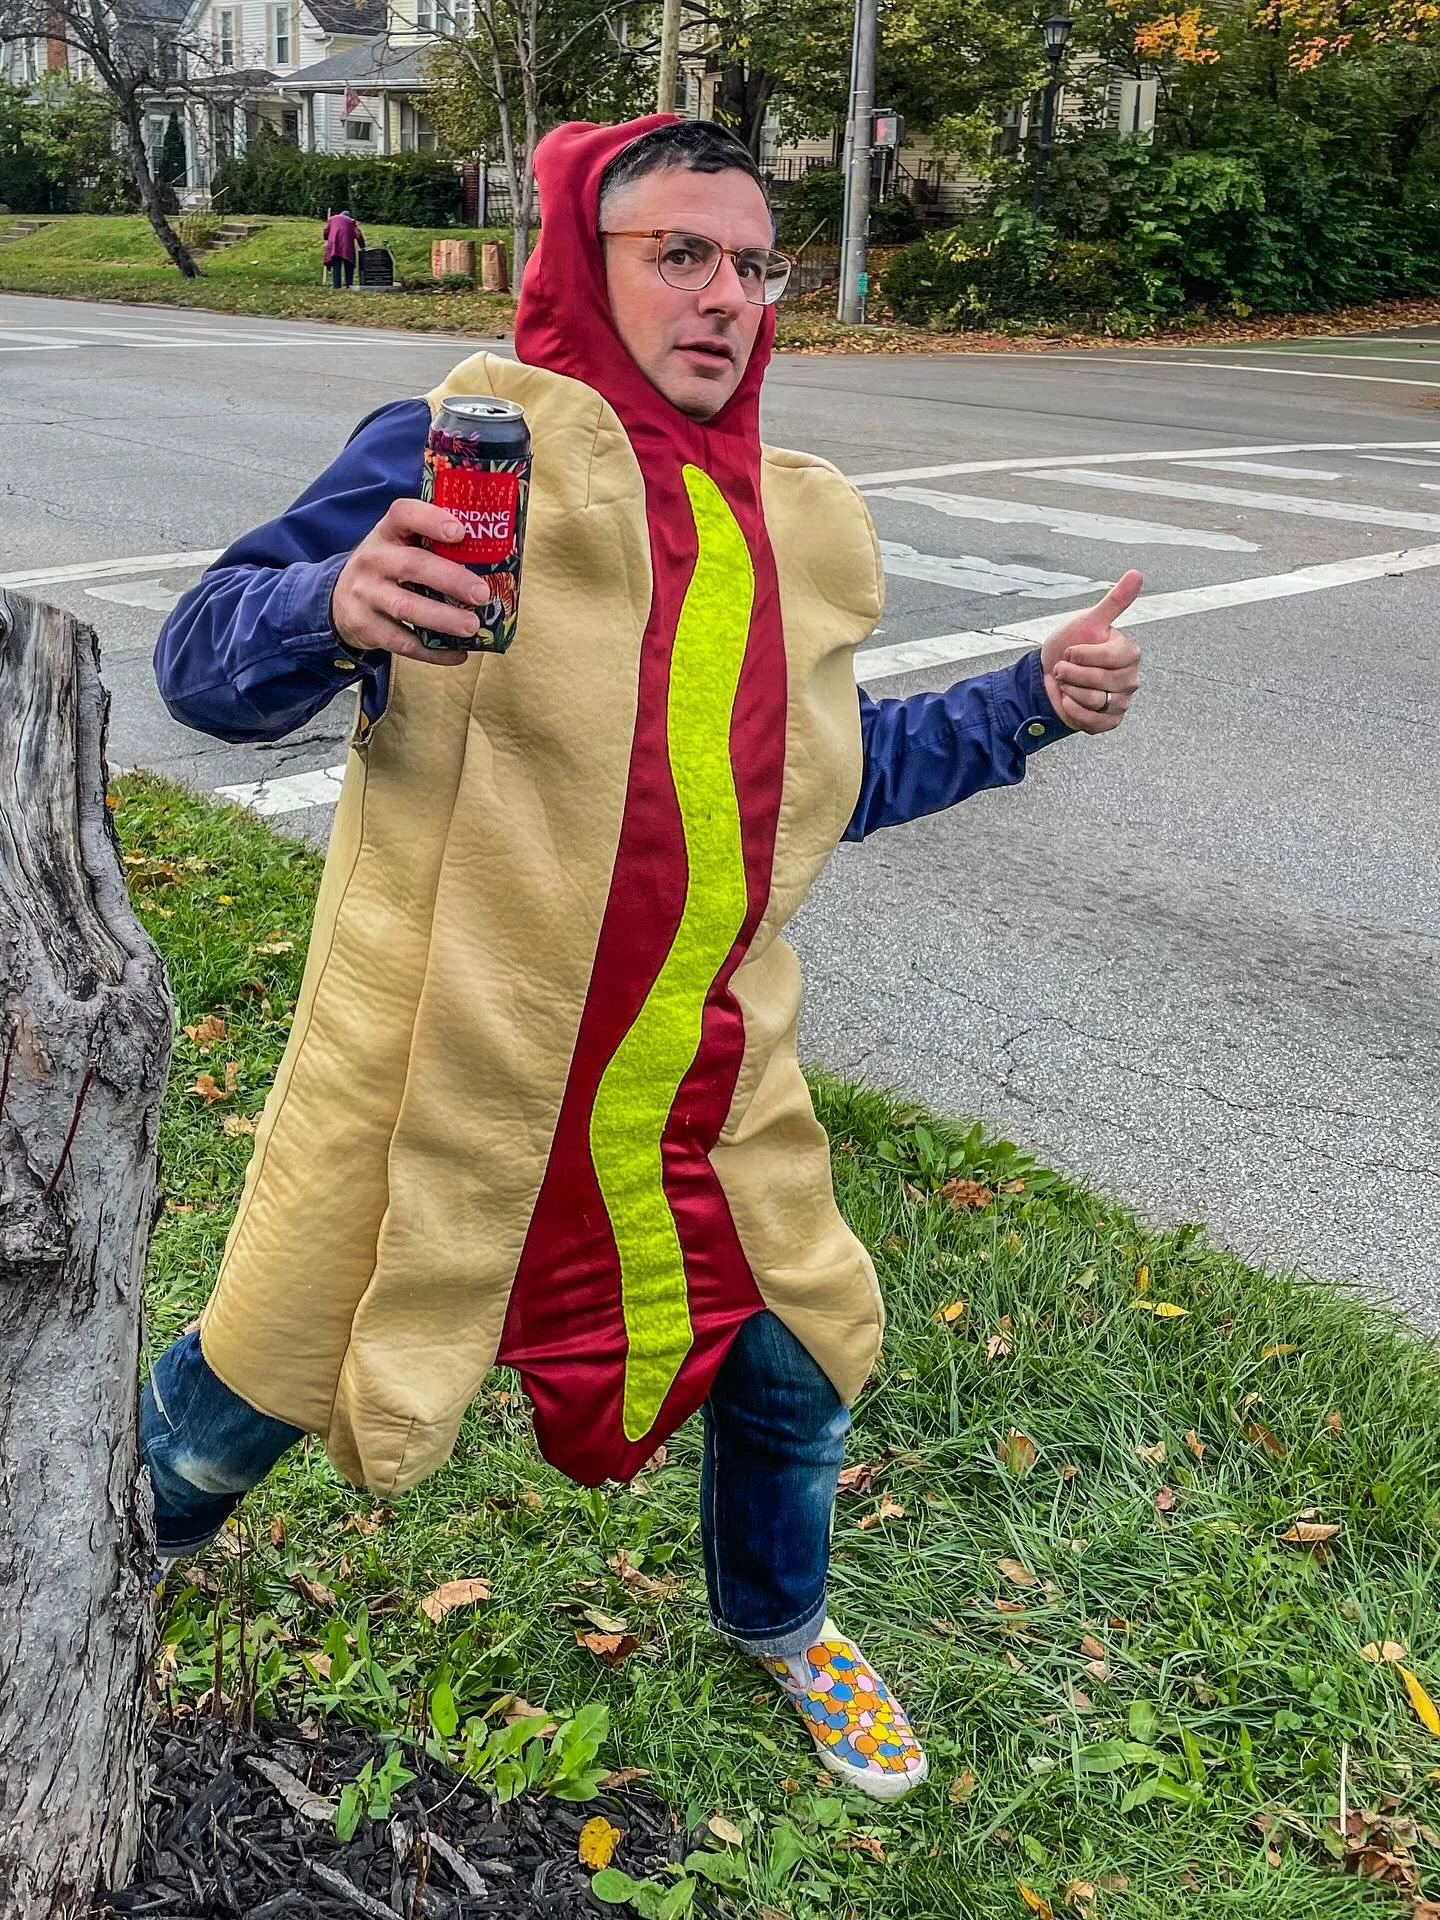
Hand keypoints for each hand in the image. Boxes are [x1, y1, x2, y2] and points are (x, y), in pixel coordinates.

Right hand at [330, 498, 483, 664]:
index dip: (431, 520)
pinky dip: (432, 651)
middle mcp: (373, 559)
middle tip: (481, 593)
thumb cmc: (388, 569)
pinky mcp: (365, 626)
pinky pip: (402, 642)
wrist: (339, 600)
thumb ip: (433, 546)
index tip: (460, 531)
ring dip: (442, 618)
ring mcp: (366, 594)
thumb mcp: (399, 546)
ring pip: (405, 607)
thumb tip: (495, 557)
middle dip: (450, 579)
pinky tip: (458, 654)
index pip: (403, 514)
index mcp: (387, 533)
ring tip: (472, 626)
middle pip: (412, 564)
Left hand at [1040, 568, 1143, 734]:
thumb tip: (1137, 573)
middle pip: (1101, 680)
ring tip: (1066, 683)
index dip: (1083, 655)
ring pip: (1095, 701)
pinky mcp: (1109, 722)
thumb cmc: (1068, 647)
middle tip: (1064, 668)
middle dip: (1072, 673)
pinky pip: (1092, 721)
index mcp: (1129, 654)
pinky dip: (1072, 710)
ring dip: (1070, 691)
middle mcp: (1130, 679)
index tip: (1070, 651)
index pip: (1111, 657)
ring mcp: (1121, 702)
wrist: (1047, 677)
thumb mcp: (1088, 622)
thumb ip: (1114, 601)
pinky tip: (1067, 700)